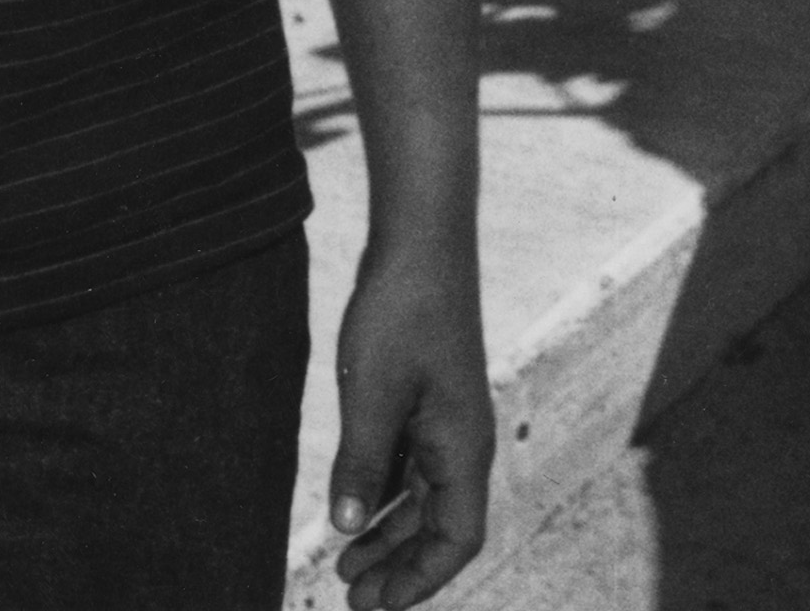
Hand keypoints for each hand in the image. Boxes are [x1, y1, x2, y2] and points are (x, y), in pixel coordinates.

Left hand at [326, 227, 493, 609]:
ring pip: (422, 497)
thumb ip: (361, 464)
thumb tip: (347, 530)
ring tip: (345, 566)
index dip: (419, 580)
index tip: (376, 608)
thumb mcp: (372, 393)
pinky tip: (352, 506)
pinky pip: (409, 464)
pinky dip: (384, 493)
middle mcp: (461, 441)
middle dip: (399, 568)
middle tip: (351, 601)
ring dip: (388, 533)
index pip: (455, 540)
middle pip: (439, 526)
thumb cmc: (403, 311)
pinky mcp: (425, 397)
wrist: (420, 237)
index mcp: (463, 448)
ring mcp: (444, 418)